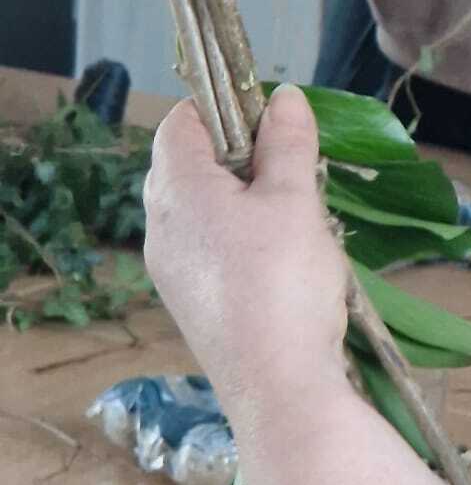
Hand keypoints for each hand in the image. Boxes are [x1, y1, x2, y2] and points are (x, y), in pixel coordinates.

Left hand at [144, 87, 346, 406]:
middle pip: (189, 163)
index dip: (225, 107)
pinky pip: (208, 248)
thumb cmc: (284, 282)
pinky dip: (240, 237)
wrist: (279, 386)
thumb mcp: (295, 200)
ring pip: (202, 208)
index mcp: (177, 189)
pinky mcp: (190, 302)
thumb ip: (287, 144)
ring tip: (296, 215)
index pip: (181, 122)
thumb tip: (283, 98)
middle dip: (241, 154)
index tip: (274, 119)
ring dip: (245, 198)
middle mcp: (160, 226)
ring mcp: (171, 269)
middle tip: (293, 167)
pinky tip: (282, 259)